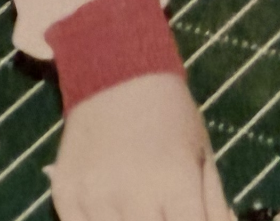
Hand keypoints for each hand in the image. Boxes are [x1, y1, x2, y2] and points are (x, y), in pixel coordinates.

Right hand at [49, 72, 232, 220]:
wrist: (117, 73)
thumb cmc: (170, 116)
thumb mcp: (202, 155)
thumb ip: (214, 205)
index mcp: (176, 182)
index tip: (187, 220)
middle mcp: (134, 194)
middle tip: (161, 214)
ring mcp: (94, 197)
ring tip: (139, 210)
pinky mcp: (65, 195)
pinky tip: (110, 212)